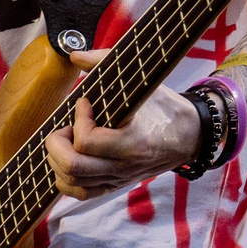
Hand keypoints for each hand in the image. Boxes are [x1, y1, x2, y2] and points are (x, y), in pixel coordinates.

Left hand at [45, 48, 198, 200]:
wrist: (190, 136)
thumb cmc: (164, 107)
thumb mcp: (143, 82)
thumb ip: (106, 62)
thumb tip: (74, 55)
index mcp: (134, 143)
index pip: (87, 141)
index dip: (78, 119)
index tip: (85, 102)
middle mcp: (125, 167)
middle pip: (73, 167)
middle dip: (57, 143)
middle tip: (65, 125)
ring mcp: (118, 179)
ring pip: (71, 181)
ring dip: (57, 158)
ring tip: (66, 139)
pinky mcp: (114, 185)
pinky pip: (80, 193)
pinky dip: (63, 178)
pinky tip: (66, 157)